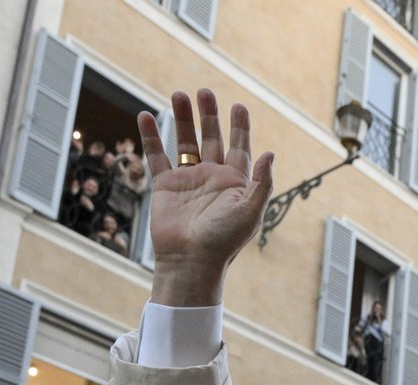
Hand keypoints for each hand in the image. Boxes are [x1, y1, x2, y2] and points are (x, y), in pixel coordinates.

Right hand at [139, 89, 273, 306]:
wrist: (191, 260)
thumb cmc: (224, 240)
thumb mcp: (250, 211)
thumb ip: (261, 182)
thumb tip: (271, 153)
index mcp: (236, 182)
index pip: (240, 147)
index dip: (240, 127)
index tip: (239, 106)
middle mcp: (213, 177)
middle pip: (212, 138)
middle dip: (209, 115)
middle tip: (205, 92)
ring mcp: (188, 180)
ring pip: (185, 142)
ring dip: (182, 119)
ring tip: (178, 94)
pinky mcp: (166, 185)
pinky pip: (157, 156)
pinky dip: (151, 136)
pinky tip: (147, 115)